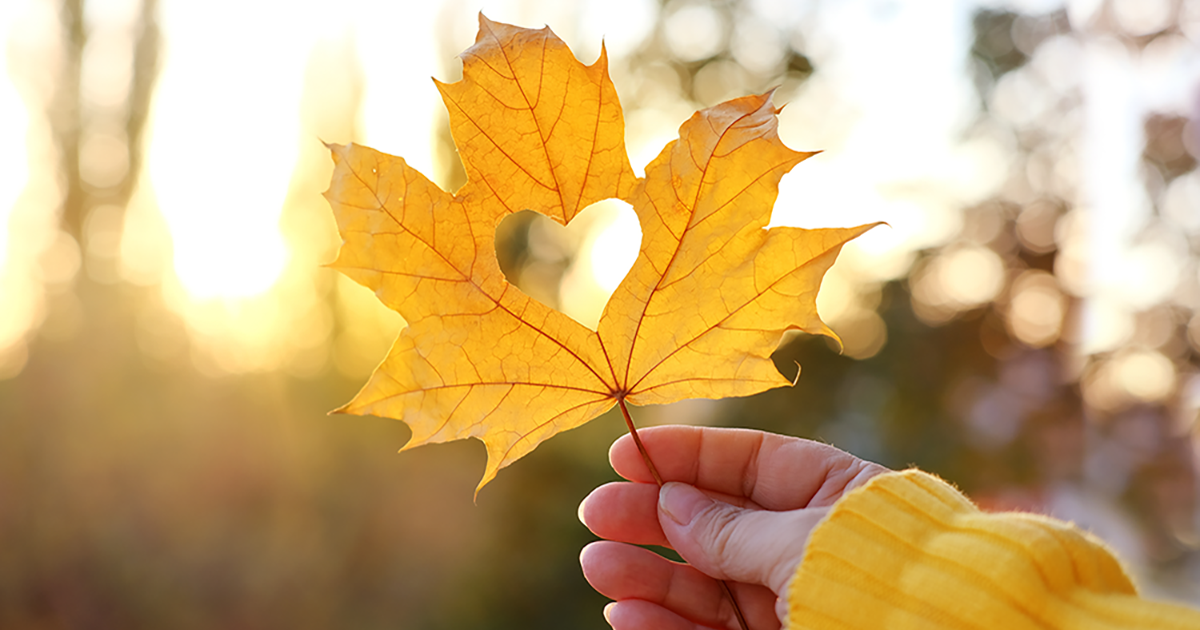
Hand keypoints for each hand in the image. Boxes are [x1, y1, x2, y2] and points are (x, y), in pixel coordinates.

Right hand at [578, 425, 886, 628]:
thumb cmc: (883, 587)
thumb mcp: (803, 545)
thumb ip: (732, 529)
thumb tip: (670, 501)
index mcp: (833, 495)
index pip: (748, 462)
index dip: (685, 455)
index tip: (624, 453)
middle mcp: (809, 546)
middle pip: (716, 524)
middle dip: (654, 518)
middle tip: (596, 514)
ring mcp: (792, 601)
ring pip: (705, 584)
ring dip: (648, 576)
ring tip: (599, 566)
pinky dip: (665, 626)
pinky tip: (626, 616)